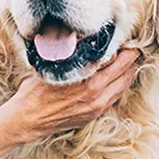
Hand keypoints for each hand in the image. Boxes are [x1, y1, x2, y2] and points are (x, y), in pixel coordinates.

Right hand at [6, 48, 141, 142]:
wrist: (27, 119)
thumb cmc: (36, 91)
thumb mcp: (55, 67)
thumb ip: (77, 56)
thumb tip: (89, 39)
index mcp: (90, 84)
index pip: (120, 61)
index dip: (126, 48)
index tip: (127, 40)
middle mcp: (98, 98)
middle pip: (127, 74)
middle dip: (131, 59)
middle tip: (132, 47)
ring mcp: (97, 109)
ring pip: (124, 87)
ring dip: (127, 73)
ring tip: (126, 60)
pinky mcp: (93, 116)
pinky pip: (114, 97)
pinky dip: (118, 85)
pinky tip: (113, 77)